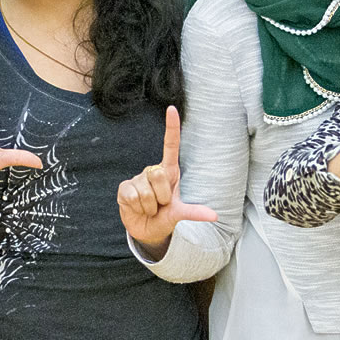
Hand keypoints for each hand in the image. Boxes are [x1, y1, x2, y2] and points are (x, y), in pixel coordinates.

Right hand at [116, 106, 217, 254]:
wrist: (146, 230)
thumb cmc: (165, 217)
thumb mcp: (179, 214)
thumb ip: (194, 212)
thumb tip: (215, 216)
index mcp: (169, 172)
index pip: (171, 146)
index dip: (171, 128)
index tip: (172, 109)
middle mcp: (153, 171)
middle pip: (159, 175)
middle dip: (162, 197)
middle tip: (160, 206)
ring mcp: (137, 179)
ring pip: (146, 191)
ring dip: (149, 206)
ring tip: (149, 209)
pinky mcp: (124, 188)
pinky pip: (132, 196)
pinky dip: (137, 208)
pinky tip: (136, 208)